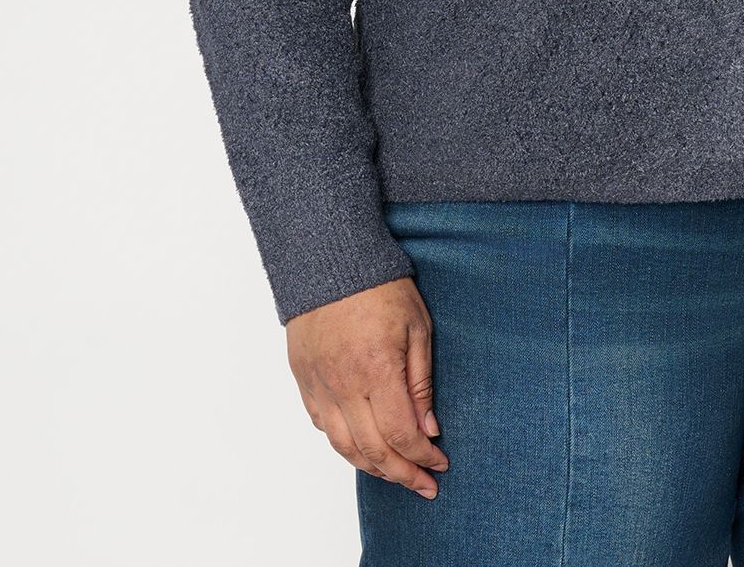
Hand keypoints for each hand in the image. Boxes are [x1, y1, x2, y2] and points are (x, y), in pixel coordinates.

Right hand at [286, 276, 449, 497]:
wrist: (331, 258)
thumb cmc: (381, 287)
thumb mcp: (418, 328)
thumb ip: (421, 382)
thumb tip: (429, 430)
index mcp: (376, 370)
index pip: (401, 435)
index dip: (422, 458)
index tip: (440, 465)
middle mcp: (343, 385)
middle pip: (371, 451)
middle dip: (401, 474)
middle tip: (423, 485)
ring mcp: (319, 384)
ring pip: (343, 446)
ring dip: (371, 467)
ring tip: (395, 474)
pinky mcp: (303, 378)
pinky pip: (321, 425)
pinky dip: (343, 444)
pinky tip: (362, 447)